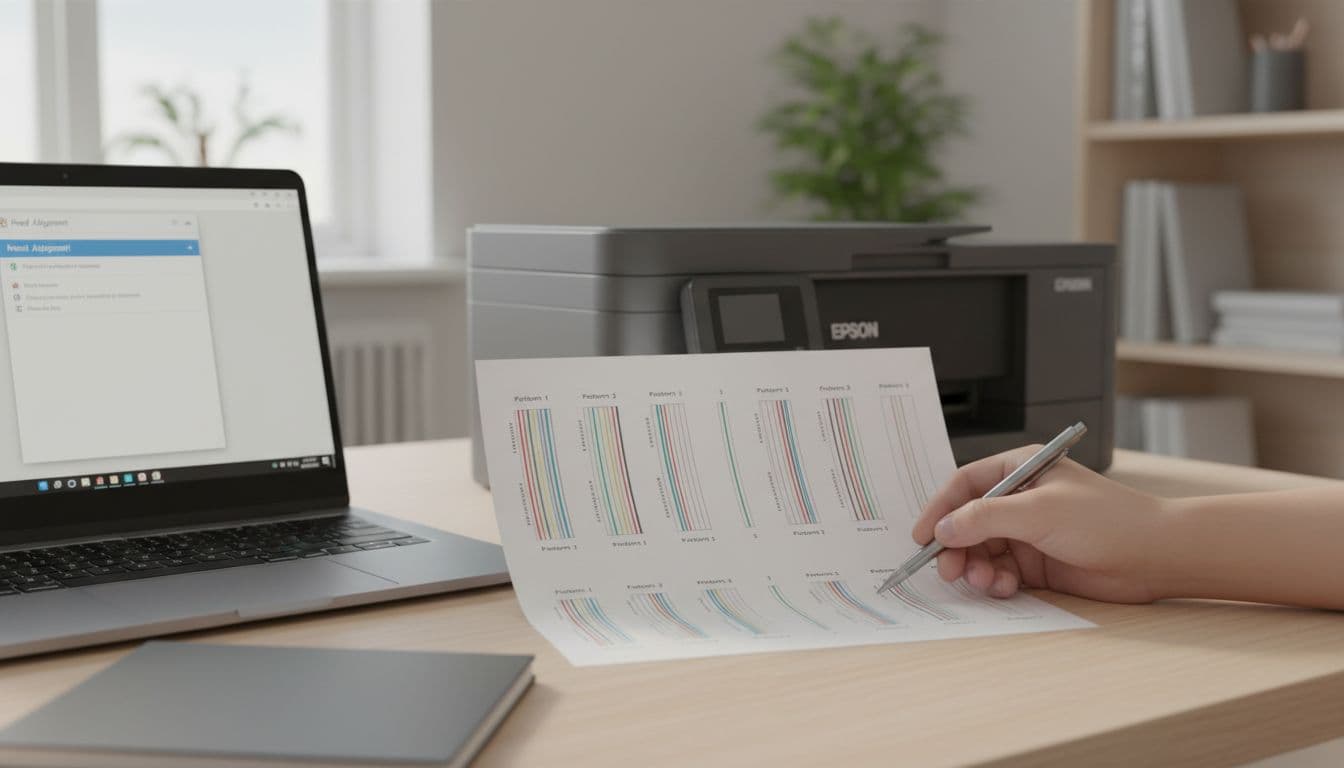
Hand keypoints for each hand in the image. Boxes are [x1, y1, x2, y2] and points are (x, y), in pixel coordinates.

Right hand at [911, 446, 1172, 603]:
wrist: (1155, 556)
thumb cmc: (1109, 520)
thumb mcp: (1039, 511)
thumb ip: (985, 518)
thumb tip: (943, 529)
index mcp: (1020, 470)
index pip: (964, 485)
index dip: (939, 510)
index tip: (922, 536)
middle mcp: (1020, 500)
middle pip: (967, 522)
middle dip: (955, 547)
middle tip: (948, 569)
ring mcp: (1028, 532)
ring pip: (981, 551)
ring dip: (976, 567)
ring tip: (984, 581)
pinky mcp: (1037, 563)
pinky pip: (1001, 572)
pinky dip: (996, 582)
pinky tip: (1006, 587)